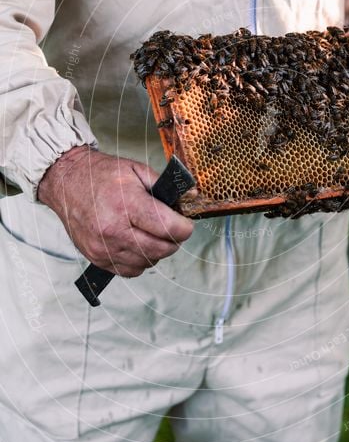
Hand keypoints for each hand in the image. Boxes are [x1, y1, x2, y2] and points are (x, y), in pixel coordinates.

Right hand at [37, 146, 193, 275]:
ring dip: (157, 252)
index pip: (168, 228)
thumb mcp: (136, 170)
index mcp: (126, 205)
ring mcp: (103, 248)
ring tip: (152, 234)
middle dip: (174, 240)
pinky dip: (140, 261)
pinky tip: (137, 244)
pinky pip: (130, 270)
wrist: (66, 182)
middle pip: (161, 249)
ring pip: (148, 263)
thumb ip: (165, 187)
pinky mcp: (96, 258)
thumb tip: (190, 199)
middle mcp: (113, 230)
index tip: (185, 223)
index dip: (184, 227)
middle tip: (172, 229)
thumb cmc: (100, 175)